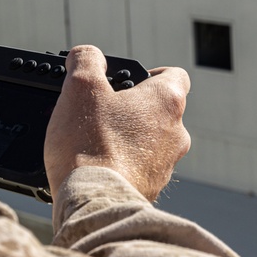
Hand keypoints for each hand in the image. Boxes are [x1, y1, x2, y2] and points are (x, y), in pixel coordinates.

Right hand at [43, 45, 190, 201]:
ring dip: (127, 139)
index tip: (128, 80)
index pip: (174, 76)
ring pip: (149, 143)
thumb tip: (87, 55)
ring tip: (93, 142)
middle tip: (100, 112)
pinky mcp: (151, 190)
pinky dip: (122, 165)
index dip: (150, 73)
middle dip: (131, 110)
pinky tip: (96, 167)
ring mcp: (166, 165)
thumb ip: (85, 60)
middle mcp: (176, 134)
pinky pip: (139, 170)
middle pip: (159, 111)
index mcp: (166, 102)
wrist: (93, 201)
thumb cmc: (89, 143)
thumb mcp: (80, 87)